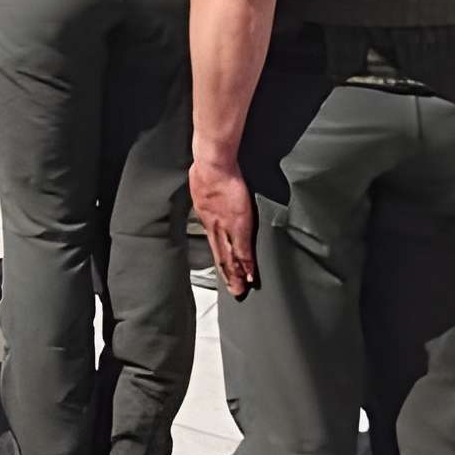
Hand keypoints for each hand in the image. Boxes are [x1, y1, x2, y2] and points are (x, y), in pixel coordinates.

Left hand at [189, 153, 255, 298]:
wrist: (213, 163)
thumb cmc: (210, 168)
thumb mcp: (204, 185)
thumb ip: (210, 195)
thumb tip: (214, 195)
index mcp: (207, 216)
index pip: (215, 242)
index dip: (221, 258)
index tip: (225, 271)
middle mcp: (214, 226)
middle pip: (221, 255)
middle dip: (227, 273)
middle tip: (234, 291)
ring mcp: (226, 227)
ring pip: (230, 256)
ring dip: (236, 275)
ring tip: (240, 290)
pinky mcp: (238, 225)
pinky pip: (242, 250)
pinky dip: (246, 264)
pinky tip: (250, 276)